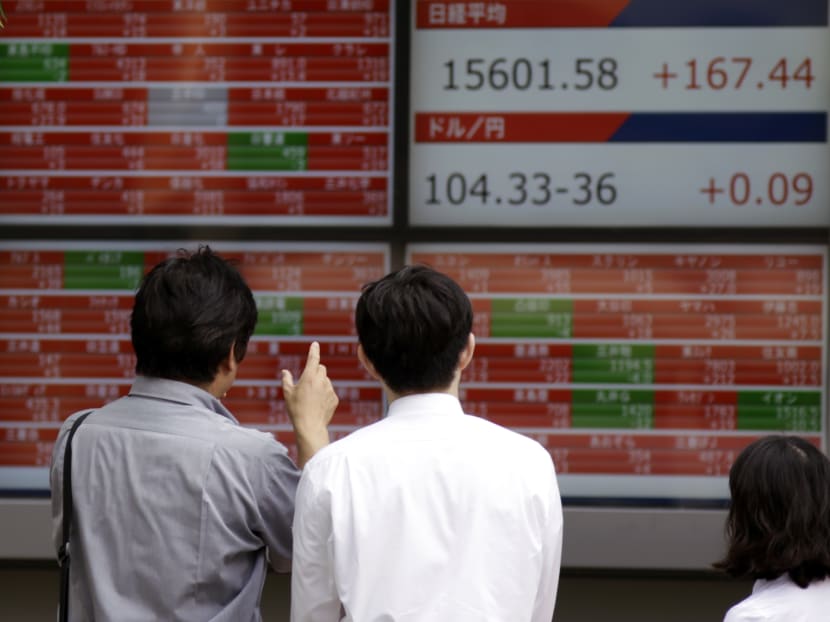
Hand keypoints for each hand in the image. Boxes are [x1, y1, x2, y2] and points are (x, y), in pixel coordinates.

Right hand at [281, 341, 337, 466]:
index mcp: (309, 377)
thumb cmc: (296, 409)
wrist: (310, 426)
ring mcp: (329, 389)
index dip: (314, 350)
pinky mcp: (335, 398)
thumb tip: (285, 372)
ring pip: (326, 380)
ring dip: (320, 383)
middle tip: (308, 381)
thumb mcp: (288, 394)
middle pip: (321, 368)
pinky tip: (318, 404)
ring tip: (311, 398)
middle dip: (316, 371)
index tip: (315, 344)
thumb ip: (286, 380)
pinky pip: (330, 391)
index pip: (313, 359)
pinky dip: (325, 394)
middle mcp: (321, 381)